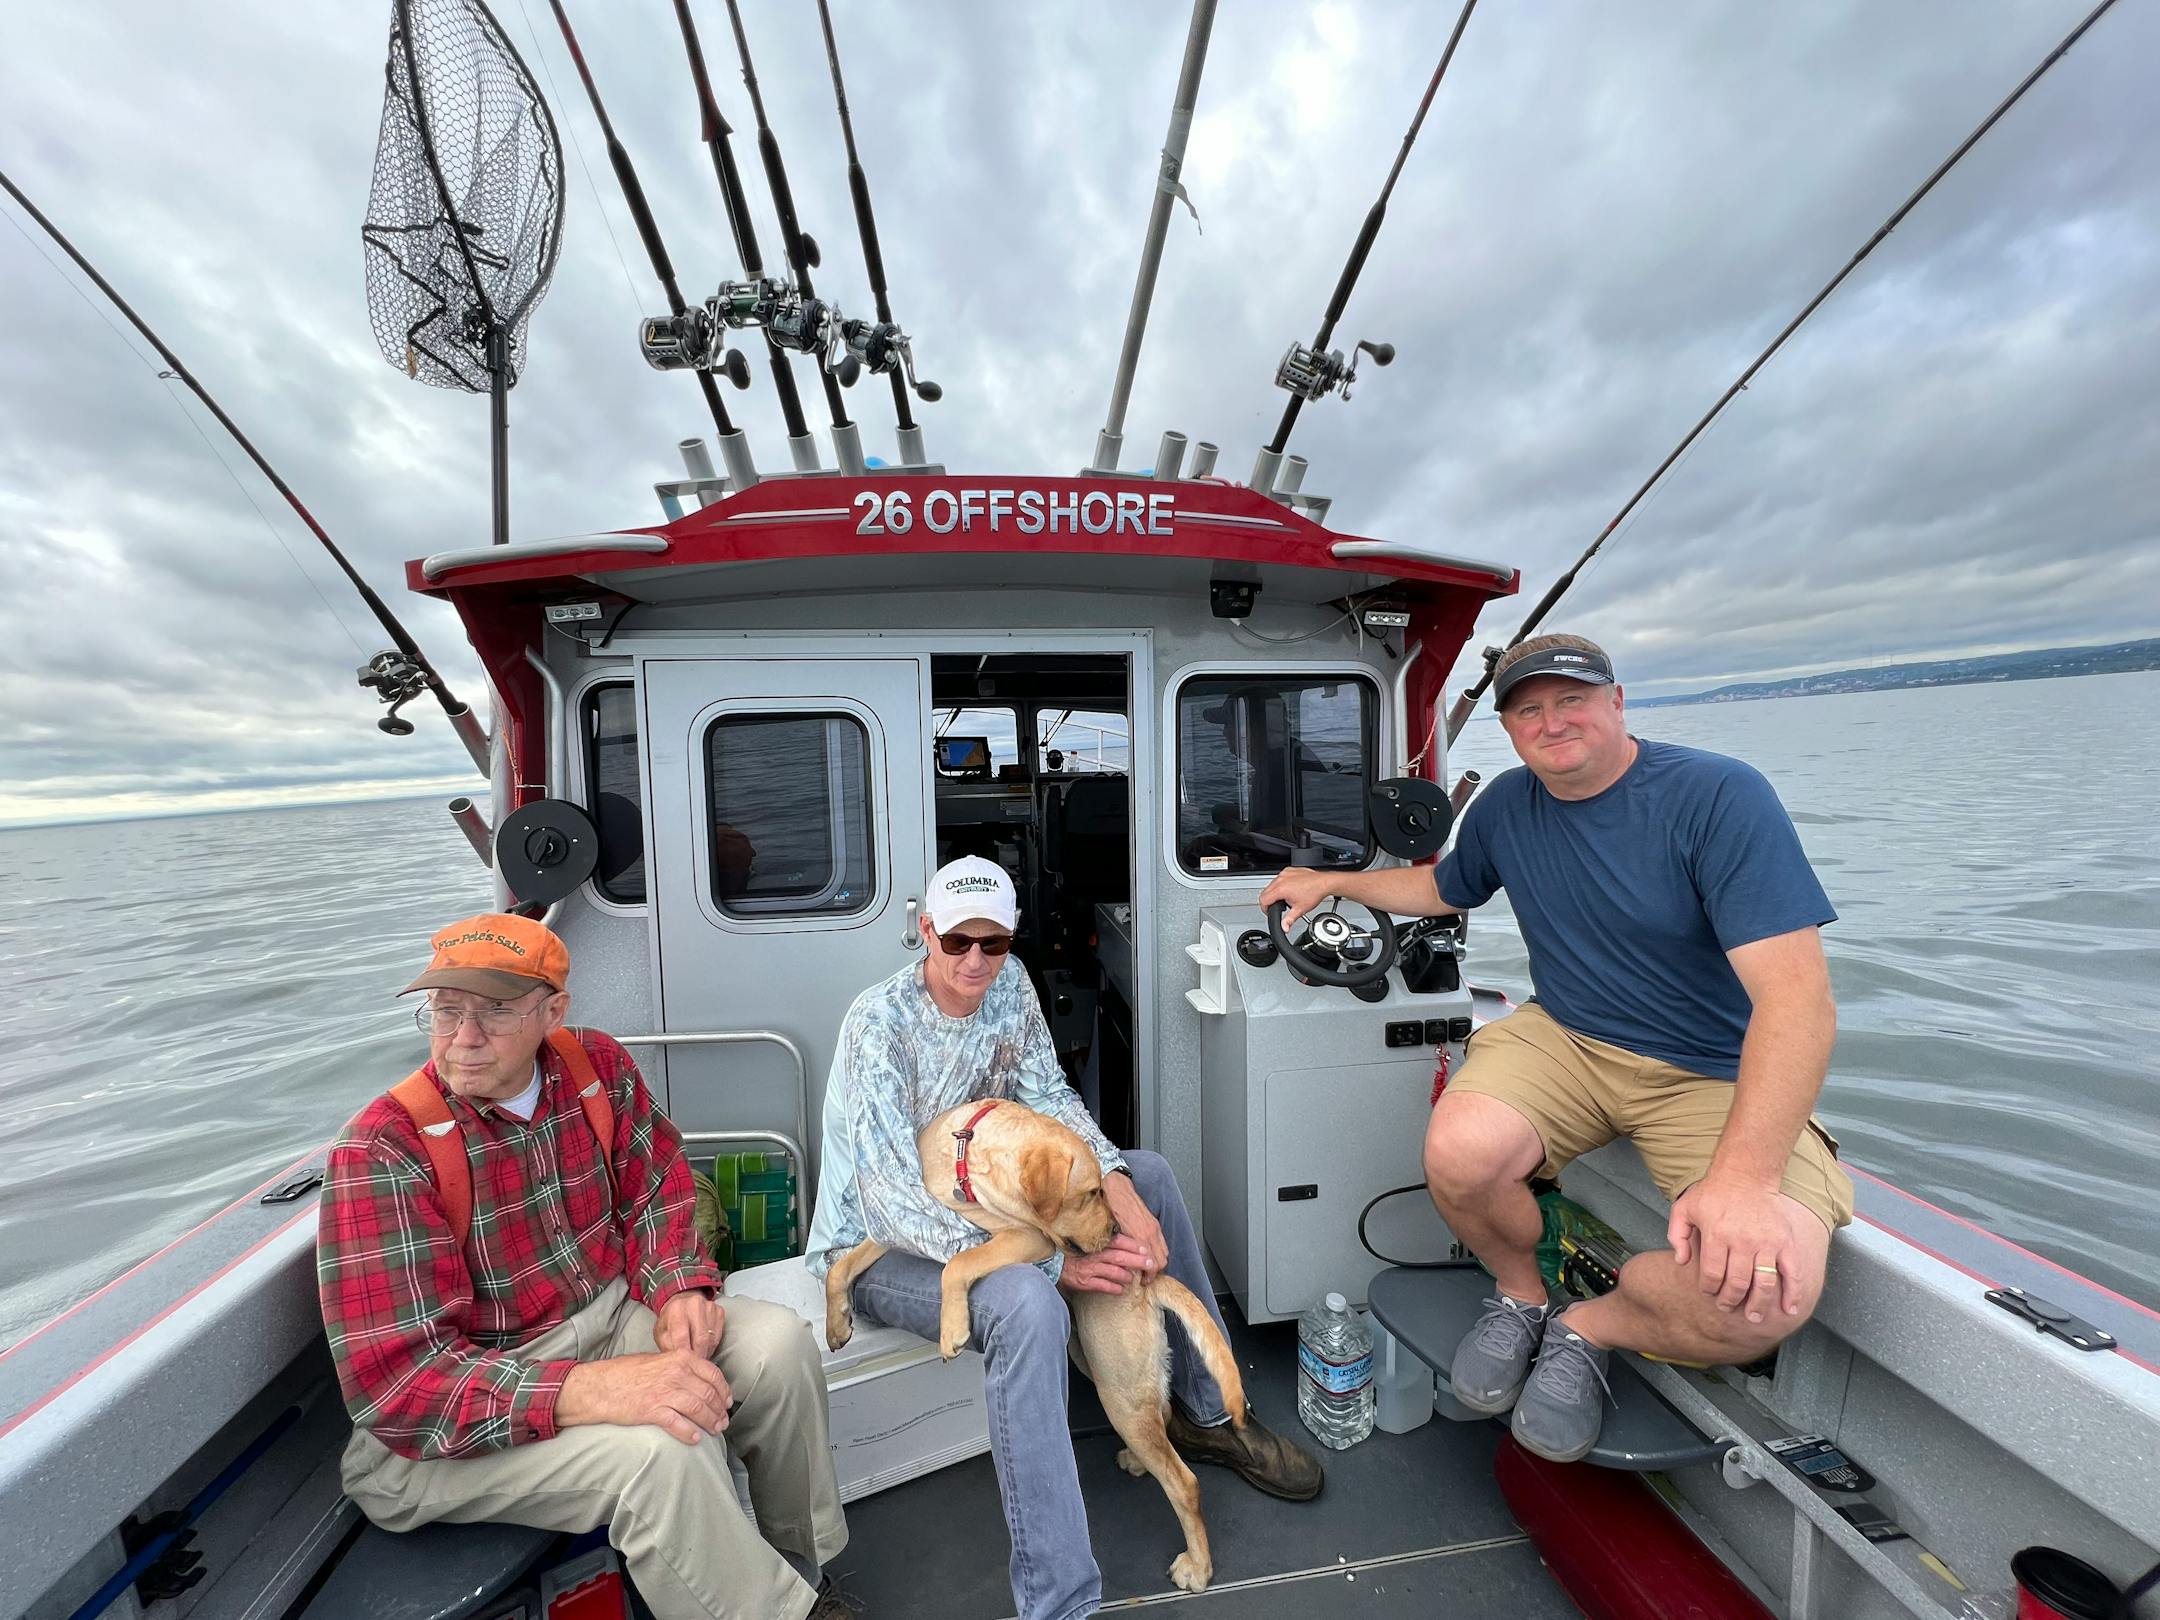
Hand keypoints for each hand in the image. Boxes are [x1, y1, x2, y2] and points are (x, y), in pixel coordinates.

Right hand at [557, 1349, 732, 1444]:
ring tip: (714, 1431)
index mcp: (681, 1358)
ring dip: (710, 1422)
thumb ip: (681, 1367)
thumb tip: (700, 1381)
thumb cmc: (628, 1373)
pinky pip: (678, 1424)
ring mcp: (665, 1391)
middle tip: (723, 1422)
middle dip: (719, 1410)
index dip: (724, 1391)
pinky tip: (695, 1439)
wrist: (601, 1385)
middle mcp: (676, 1373)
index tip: (727, 1403)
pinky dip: (689, 1433)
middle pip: (708, 1394)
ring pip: (698, 1409)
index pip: (713, 1375)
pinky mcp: (652, 1410)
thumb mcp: (659, 1360)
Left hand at [654, 1290, 725, 1359]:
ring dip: (704, 1352)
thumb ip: (667, 1346)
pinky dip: (711, 1345)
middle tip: (693, 1365)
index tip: (684, 1365)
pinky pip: (718, 1335)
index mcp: (676, 1308)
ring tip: (697, 1356)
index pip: (681, 1336)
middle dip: (697, 1356)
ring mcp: (709, 1306)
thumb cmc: (670, 1321)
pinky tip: (703, 1346)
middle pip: (700, 1339)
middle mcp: (694, 1304)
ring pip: (710, 1339)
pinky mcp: (719, 1311)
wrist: (681, 1304)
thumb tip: (676, 1362)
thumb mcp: (662, 1334)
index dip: (683, 1354)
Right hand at [1058, 1235, 1151, 1294]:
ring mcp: (1090, 1269)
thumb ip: (1105, 1243)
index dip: (1132, 1245)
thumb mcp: (1089, 1244)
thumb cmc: (1076, 1254)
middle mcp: (1094, 1255)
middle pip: (1119, 1257)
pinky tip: (1121, 1290)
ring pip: (1113, 1271)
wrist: (1055, 1264)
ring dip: (1126, 1275)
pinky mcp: (1085, 1282)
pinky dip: (1114, 1288)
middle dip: (1136, 1260)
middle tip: (1150, 1264)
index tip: (1145, 1248)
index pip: (1118, 1241)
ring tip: (1133, 1278)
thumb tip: (1127, 1245)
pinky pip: (1103, 1286)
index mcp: (1096, 1244)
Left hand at [1099, 1172, 1167, 1274]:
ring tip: (1148, 1267)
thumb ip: (1121, 1248)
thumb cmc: (1112, 1208)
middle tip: (1145, 1277)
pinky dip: (1159, 1251)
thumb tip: (1122, 1261)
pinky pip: (1162, 1242)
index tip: (1142, 1280)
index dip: (1148, 1276)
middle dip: (1155, 1272)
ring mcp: (1154, 1227)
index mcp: (1140, 1236)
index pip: (1151, 1264)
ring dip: (1158, 1262)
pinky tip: (1150, 1253)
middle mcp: (1150, 1232)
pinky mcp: (1154, 1222)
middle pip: (1161, 1261)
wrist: (1118, 1188)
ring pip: (1164, 1252)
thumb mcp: (1112, 1231)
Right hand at [1256, 867, 1335, 932]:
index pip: (1263, 900)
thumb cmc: (1314, 893)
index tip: (1270, 911)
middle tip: (1278, 906)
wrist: (1323, 882)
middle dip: (1269, 901)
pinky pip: (1279, 878)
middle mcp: (1280, 879)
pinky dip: (1281, 884)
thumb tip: (1284, 928)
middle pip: (1265, 892)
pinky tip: (1290, 889)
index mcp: (1280, 889)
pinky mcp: (1288, 870)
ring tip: (1285, 898)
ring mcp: (1284, 873)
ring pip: (1271, 884)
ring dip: (1274, 892)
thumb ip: (1289, 920)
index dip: (1265, 909)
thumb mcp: (1300, 910)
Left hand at [1668, 1175, 1808, 1323]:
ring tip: (1753, 1316)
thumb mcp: (1684, 1208)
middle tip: (1728, 1307)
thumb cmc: (1713, 1193)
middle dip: (1731, 1301)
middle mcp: (1742, 1241)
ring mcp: (1767, 1242)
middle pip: (1738, 1283)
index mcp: (1716, 1234)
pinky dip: (1792, 1294)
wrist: (1746, 1174)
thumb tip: (1681, 1261)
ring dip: (1758, 1305)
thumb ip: (1677, 1234)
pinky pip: (1792, 1272)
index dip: (1710, 1289)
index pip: (1713, 1275)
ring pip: (1764, 1283)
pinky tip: (1789, 1310)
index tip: (1710, 1293)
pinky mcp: (1785, 1242)